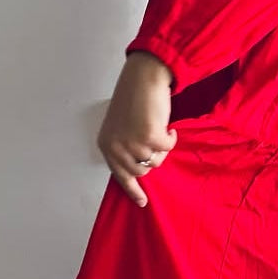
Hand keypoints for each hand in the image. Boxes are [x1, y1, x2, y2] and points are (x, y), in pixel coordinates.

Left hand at [96, 52, 177, 206]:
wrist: (143, 76)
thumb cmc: (135, 98)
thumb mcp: (122, 127)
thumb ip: (126, 147)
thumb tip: (141, 168)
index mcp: (106, 145)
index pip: (120, 176)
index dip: (133, 190)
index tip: (143, 202)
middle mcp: (116, 147)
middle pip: (141, 171)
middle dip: (153, 159)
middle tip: (158, 142)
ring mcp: (132, 143)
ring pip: (155, 161)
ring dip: (162, 148)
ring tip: (161, 130)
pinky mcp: (149, 136)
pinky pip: (167, 148)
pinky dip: (170, 138)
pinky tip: (168, 126)